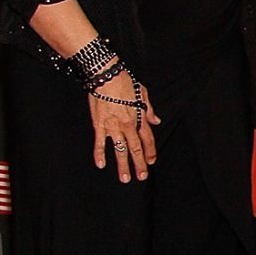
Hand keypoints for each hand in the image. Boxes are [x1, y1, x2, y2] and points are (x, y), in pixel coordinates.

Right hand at [88, 69, 159, 183]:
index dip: (150, 152)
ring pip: (120, 150)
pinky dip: (99, 154)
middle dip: (139, 164)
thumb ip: (150, 110)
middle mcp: (128, 125)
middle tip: (141, 177)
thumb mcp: (143, 93)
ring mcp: (113, 126)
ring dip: (122, 165)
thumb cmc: (125, 82)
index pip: (148, 139)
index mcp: (140, 118)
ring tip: (125, 178)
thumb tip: (156, 121)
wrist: (107, 76)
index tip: (151, 162)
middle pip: (136, 148)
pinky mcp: (99, 124)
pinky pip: (100, 142)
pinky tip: (101, 165)